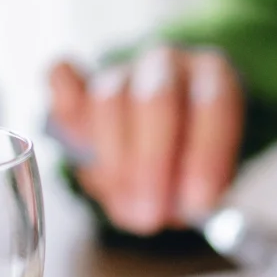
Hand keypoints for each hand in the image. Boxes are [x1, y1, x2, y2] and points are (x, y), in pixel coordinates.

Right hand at [47, 46, 242, 234]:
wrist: (158, 143)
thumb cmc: (189, 163)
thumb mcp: (204, 177)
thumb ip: (192, 188)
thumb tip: (176, 205)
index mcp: (213, 75)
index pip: (214, 103)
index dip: (206, 154)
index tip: (198, 202)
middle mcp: (166, 63)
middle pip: (156, 98)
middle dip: (152, 161)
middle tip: (150, 213)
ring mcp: (120, 67)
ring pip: (109, 99)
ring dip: (114, 160)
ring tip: (125, 203)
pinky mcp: (79, 79)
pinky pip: (62, 78)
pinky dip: (63, 105)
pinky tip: (72, 135)